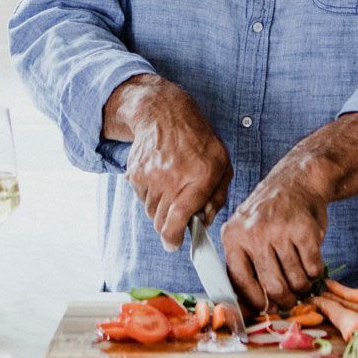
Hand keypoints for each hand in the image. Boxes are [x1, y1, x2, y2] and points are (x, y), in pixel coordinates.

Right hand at [107, 76, 231, 250]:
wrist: (164, 113)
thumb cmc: (198, 140)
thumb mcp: (222, 163)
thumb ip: (218, 196)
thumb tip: (204, 221)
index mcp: (201, 175)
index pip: (178, 218)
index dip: (173, 238)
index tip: (174, 244)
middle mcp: (174, 176)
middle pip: (161, 222)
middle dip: (169, 226)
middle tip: (177, 216)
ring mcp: (151, 175)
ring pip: (150, 212)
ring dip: (160, 209)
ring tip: (171, 187)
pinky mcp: (135, 173)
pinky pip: (141, 198)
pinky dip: (150, 195)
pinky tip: (160, 177)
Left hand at [219, 160, 328, 311]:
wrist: (297, 180)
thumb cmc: (270, 214)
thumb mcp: (245, 231)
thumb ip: (244, 265)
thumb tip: (248, 308)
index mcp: (233, 237)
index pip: (240, 283)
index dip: (256, 303)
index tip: (267, 308)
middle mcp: (253, 233)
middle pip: (272, 287)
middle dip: (285, 300)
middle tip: (291, 300)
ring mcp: (279, 230)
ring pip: (295, 280)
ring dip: (303, 286)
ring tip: (302, 278)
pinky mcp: (304, 230)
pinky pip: (313, 268)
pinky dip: (316, 272)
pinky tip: (311, 262)